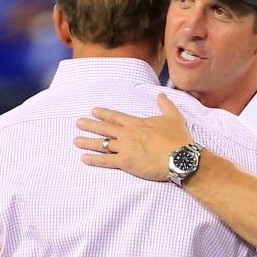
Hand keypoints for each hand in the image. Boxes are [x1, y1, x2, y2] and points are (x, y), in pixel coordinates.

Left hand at [74, 93, 191, 180]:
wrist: (180, 157)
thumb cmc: (178, 138)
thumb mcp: (173, 117)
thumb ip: (165, 104)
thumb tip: (161, 94)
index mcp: (137, 123)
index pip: (116, 116)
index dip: (104, 113)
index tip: (93, 111)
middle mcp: (127, 134)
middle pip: (104, 128)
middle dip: (90, 125)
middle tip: (78, 123)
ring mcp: (125, 148)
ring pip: (101, 144)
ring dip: (87, 142)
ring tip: (75, 140)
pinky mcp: (125, 162)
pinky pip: (105, 161)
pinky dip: (94, 160)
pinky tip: (83, 158)